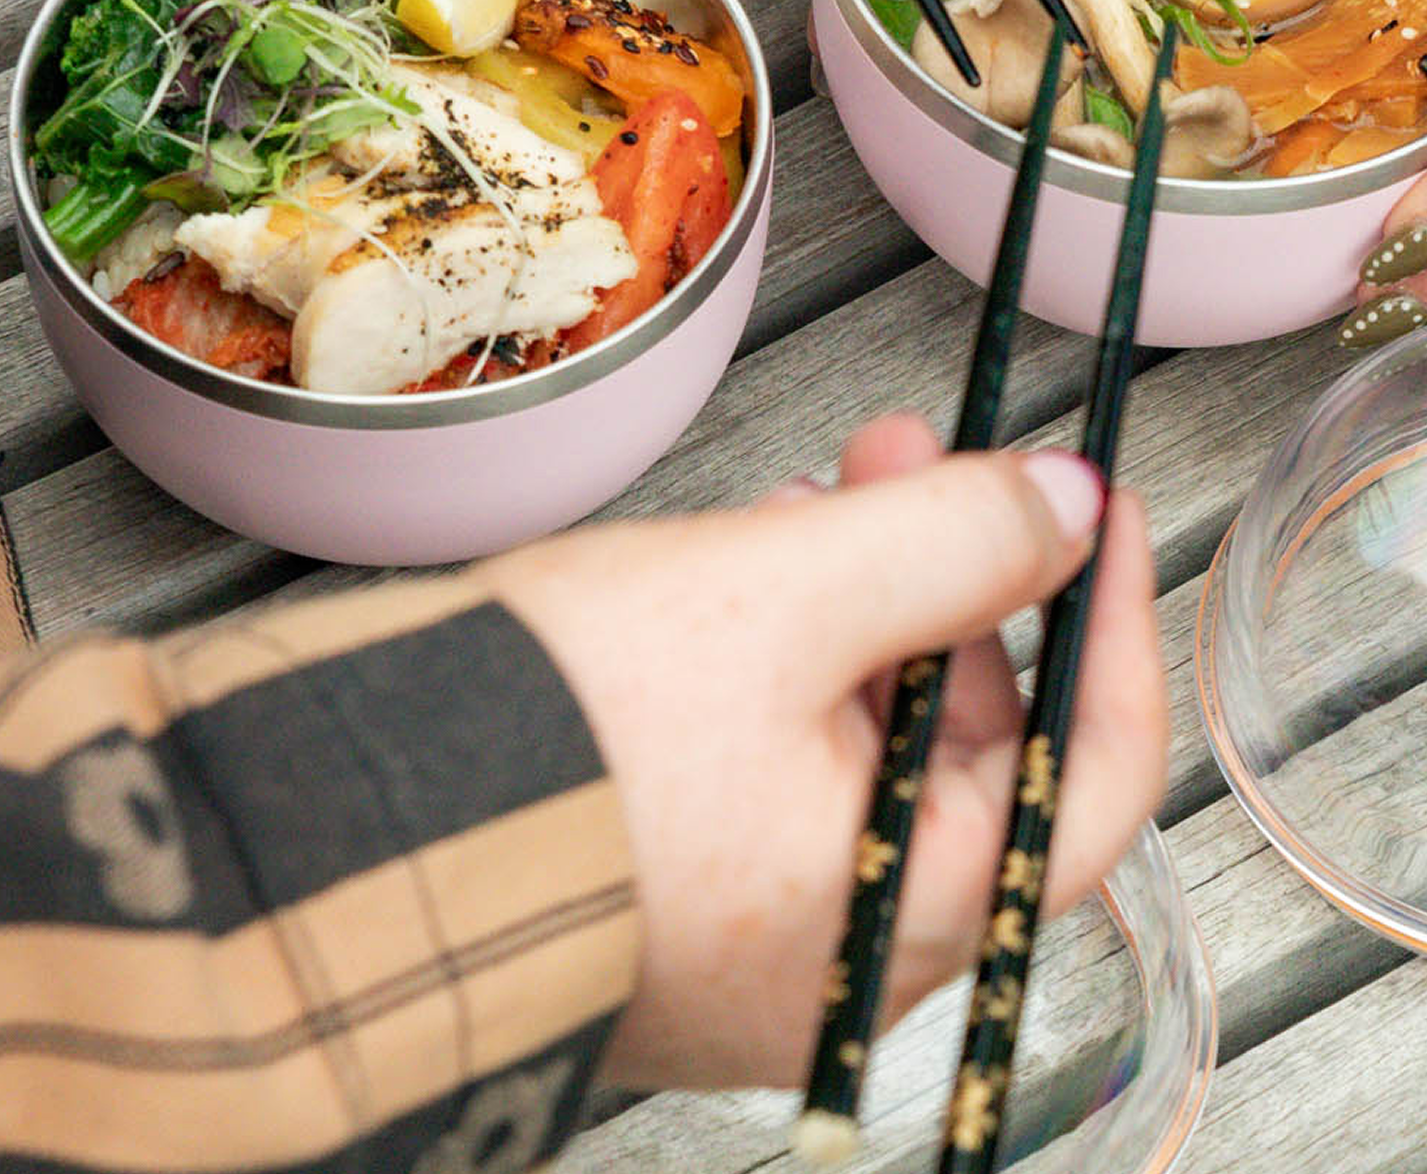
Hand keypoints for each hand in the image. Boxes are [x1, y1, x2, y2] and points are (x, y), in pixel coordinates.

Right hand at [483, 415, 1165, 1089]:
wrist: (321, 846)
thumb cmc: (556, 744)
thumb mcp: (783, 596)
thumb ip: (950, 540)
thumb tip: (1065, 506)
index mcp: (919, 918)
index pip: (1097, 774)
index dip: (1106, 621)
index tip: (1091, 505)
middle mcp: (853, 972)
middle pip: (974, 757)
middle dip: (953, 586)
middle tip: (907, 455)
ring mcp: (755, 962)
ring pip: (866, 764)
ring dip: (861, 618)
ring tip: (803, 497)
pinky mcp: (664, 926)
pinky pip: (774, 796)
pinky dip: (779, 684)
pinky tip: (733, 585)